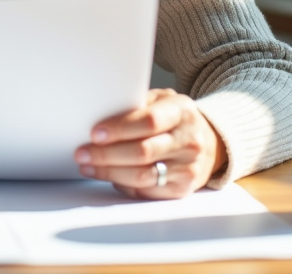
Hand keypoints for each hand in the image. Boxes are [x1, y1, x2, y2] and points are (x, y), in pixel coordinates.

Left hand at [74, 88, 226, 198]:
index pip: (149, 121)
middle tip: (82, 153)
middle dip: (106, 154)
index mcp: (182, 112)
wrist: (209, 144)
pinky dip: (122, 184)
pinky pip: (146, 190)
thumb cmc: (175, 119)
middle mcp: (189, 141)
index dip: (120, 128)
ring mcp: (187, 168)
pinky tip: (108, 176)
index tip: (95, 133)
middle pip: (142, 152)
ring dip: (109, 172)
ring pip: (141, 175)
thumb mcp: (162, 101)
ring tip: (88, 166)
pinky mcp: (181, 189)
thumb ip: (137, 105)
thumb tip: (100, 116)